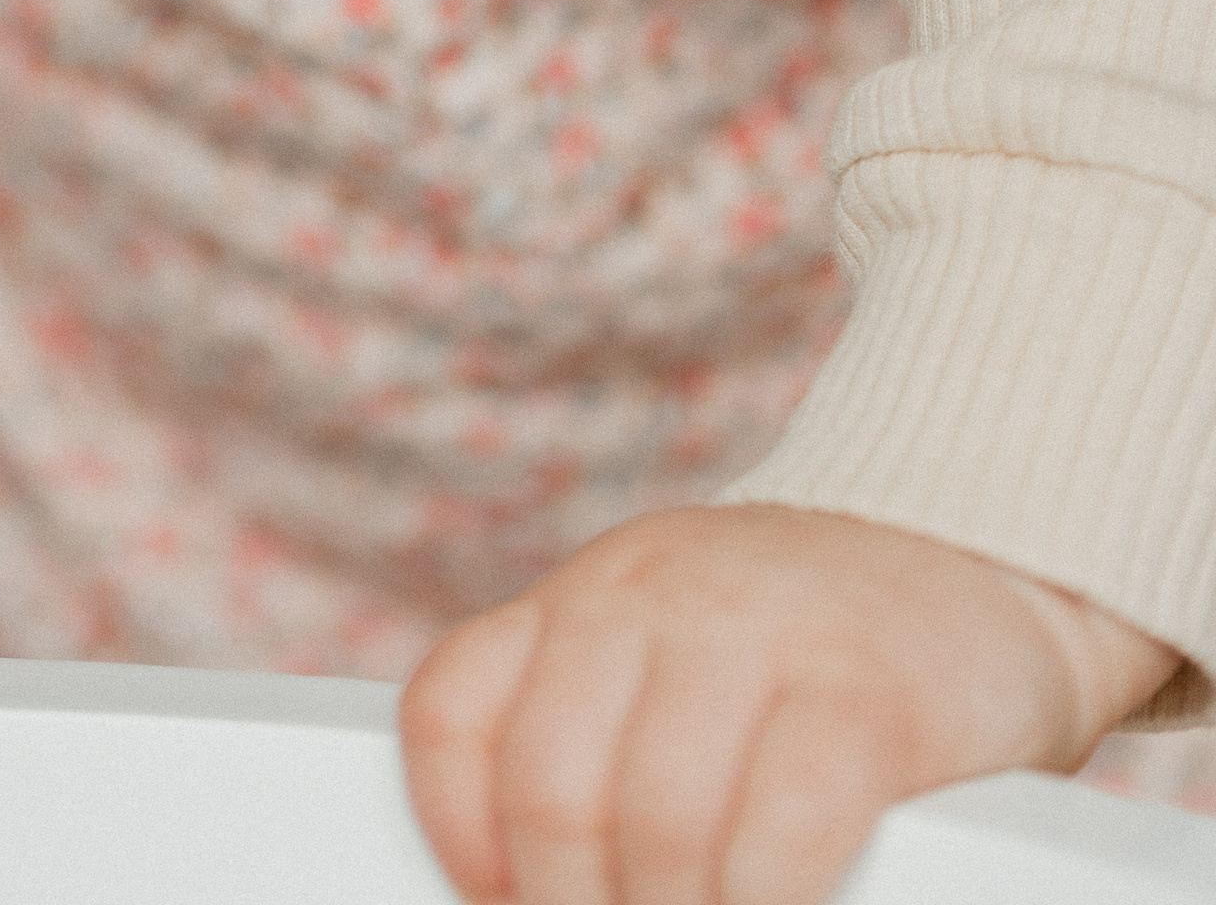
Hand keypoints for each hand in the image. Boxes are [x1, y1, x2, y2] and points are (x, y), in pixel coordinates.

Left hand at [398, 503, 1179, 904]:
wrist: (979, 563)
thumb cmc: (810, 656)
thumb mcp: (671, 660)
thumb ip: (601, 743)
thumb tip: (527, 883)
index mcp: (587, 596)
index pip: (454, 712)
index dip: (459, 841)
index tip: (500, 902)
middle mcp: (652, 594)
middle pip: (551, 790)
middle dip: (571, 904)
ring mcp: (761, 632)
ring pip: (655, 820)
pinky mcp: (868, 696)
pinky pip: (781, 830)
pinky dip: (761, 902)